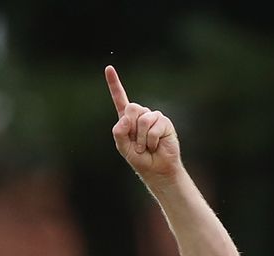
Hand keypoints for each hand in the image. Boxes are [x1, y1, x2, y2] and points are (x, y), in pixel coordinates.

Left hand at [105, 65, 181, 182]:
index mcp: (127, 119)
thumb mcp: (123, 147)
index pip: (120, 99)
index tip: (108, 68)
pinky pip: (154, 128)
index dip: (114, 84)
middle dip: (131, 127)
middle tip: (137, 143)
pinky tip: (155, 146)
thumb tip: (125, 117)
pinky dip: (151, 141)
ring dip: (142, 139)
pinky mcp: (165, 123)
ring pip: (143, 120)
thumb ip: (119, 132)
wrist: (157, 169)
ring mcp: (154, 118)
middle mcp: (141, 115)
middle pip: (132, 108)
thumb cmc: (140, 159)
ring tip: (146, 147)